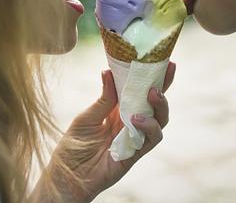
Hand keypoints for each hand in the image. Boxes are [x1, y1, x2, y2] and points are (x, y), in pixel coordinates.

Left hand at [41, 61, 175, 201]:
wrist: (67, 176)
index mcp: (119, 109)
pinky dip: (148, 127)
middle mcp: (131, 121)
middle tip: (167, 70)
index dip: (152, 76)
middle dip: (164, 85)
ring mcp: (135, 137)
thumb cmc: (73, 147)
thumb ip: (103, 99)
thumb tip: (108, 71)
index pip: (139, 90)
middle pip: (155, 102)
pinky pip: (151, 139)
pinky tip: (136, 119)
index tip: (162, 59)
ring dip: (160, 105)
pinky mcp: (136, 153)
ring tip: (152, 94)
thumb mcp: (86, 117)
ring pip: (160, 120)